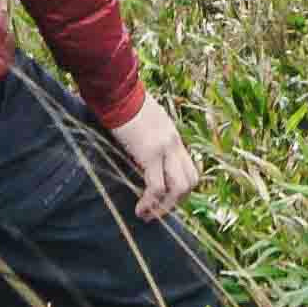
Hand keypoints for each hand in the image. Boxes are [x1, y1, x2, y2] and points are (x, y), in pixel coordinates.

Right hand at [106, 94, 199, 219]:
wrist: (117, 91)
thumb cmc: (123, 104)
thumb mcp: (143, 122)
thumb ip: (148, 140)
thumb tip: (141, 158)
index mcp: (172, 136)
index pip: (189, 169)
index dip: (180, 190)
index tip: (164, 200)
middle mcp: (174, 143)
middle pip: (190, 181)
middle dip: (176, 202)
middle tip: (158, 212)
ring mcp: (165, 148)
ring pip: (179, 188)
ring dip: (165, 207)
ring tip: (148, 215)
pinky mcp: (150, 153)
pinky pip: (157, 186)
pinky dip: (150, 202)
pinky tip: (139, 208)